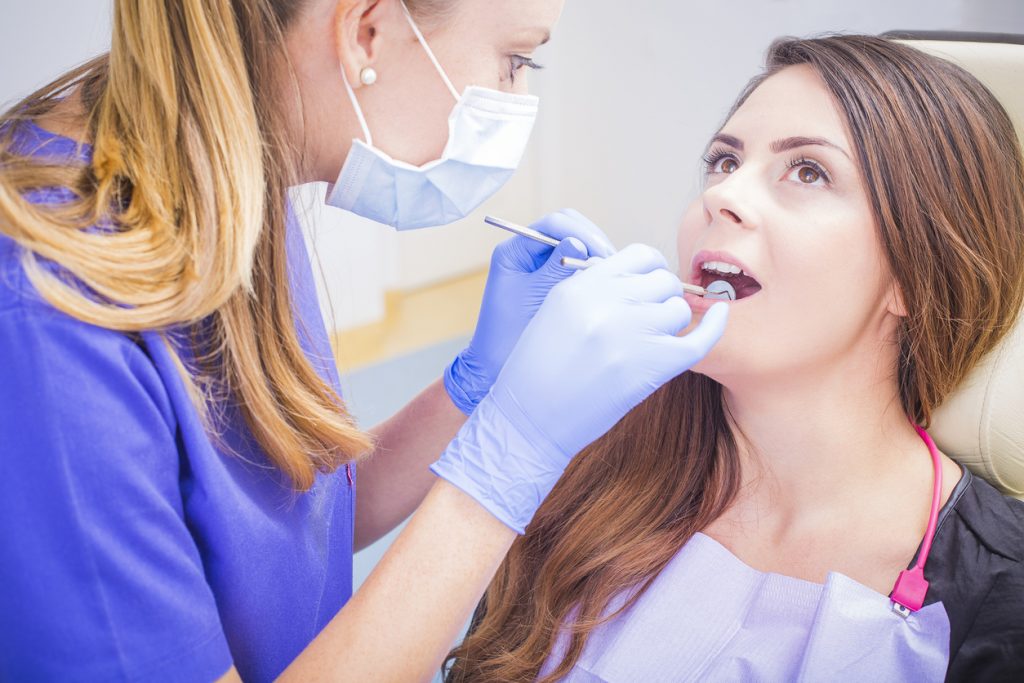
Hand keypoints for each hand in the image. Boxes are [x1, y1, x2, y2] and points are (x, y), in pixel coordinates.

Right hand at [431, 244, 728, 531]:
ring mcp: (630, 334)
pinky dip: (715, 327)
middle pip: (662, 280)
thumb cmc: (539, 372)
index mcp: (580, 287)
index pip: (638, 255)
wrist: (528, 421)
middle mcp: (606, 303)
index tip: (645, 288)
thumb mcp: (555, 313)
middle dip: (661, 296)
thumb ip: (595, 291)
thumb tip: (642, 281)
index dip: (648, 270)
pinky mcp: (650, 366)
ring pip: (678, 308)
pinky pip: (699, 339)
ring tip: (654, 340)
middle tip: (650, 318)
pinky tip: (720, 318)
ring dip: (672, 321)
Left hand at [444, 209, 614, 414]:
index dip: (582, 234)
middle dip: (593, 241)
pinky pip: (578, 265)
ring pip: (577, 244)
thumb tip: (579, 242)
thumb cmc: (508, 337)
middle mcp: (527, 253)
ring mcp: (541, 267)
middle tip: (612, 265)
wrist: (496, 369)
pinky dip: (593, 271)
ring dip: (596, 256)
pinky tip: (605, 287)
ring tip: (612, 277)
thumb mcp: (535, 299)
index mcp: (514, 251)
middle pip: (569, 227)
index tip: (601, 256)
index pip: (554, 224)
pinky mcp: (553, 282)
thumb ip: (555, 269)